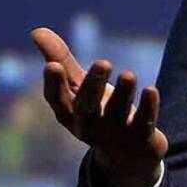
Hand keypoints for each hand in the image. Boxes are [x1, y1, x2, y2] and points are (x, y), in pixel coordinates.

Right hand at [31, 27, 167, 186]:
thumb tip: (36, 31)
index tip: (52, 66)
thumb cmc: (98, 111)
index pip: (56, 100)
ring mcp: (114, 134)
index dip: (53, 84)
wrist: (128, 155)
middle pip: (86, 107)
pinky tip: (151, 89)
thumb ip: (61, 60)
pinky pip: (144, 122)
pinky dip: (148, 107)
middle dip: (93, 85)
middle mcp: (89, 126)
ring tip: (129, 73)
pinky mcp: (140, 138)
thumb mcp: (78, 88)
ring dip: (123, 94)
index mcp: (69, 113)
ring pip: (117, 114)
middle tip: (103, 61)